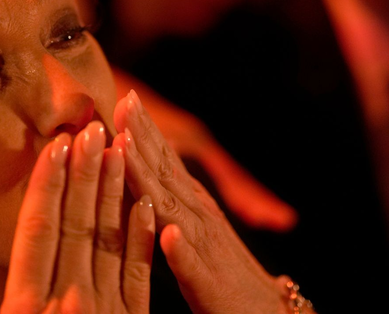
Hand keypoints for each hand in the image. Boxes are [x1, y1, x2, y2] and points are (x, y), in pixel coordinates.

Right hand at [0, 122, 154, 313]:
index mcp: (26, 307)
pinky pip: (140, 273)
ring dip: (116, 191)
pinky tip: (146, 203)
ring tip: (120, 147)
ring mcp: (107, 311)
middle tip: (93, 126)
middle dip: (86, 172)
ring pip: (111, 239)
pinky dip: (143, 236)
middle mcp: (69, 302)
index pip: (39, 229)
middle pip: (78, 224)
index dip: (50, 183)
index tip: (59, 143)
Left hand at [113, 91, 291, 313]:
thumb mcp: (192, 228)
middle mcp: (198, 216)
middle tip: (123, 100)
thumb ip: (168, 200)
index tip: (121, 96)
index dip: (142, 129)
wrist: (267, 312)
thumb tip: (138, 174)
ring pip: (173, 209)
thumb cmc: (220, 273)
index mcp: (191, 204)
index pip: (164, 159)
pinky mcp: (209, 283)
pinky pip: (192, 266)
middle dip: (142, 136)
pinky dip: (180, 250)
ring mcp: (204, 246)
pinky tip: (169, 236)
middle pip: (166, 171)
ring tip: (126, 149)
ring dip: (148, 179)